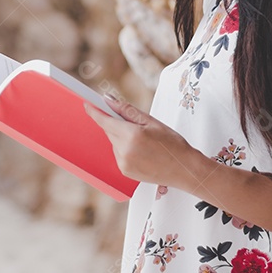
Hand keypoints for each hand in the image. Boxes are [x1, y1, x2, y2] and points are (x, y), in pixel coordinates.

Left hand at [84, 94, 199, 186]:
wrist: (184, 169)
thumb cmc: (173, 144)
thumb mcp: (152, 122)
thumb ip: (127, 110)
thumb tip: (109, 100)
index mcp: (132, 136)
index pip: (105, 121)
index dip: (95, 111)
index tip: (87, 104)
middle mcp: (124, 151)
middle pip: (110, 131)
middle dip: (117, 124)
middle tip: (136, 125)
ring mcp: (124, 164)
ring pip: (114, 142)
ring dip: (122, 137)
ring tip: (144, 142)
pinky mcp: (125, 172)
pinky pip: (119, 154)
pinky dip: (125, 149)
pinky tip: (142, 151)